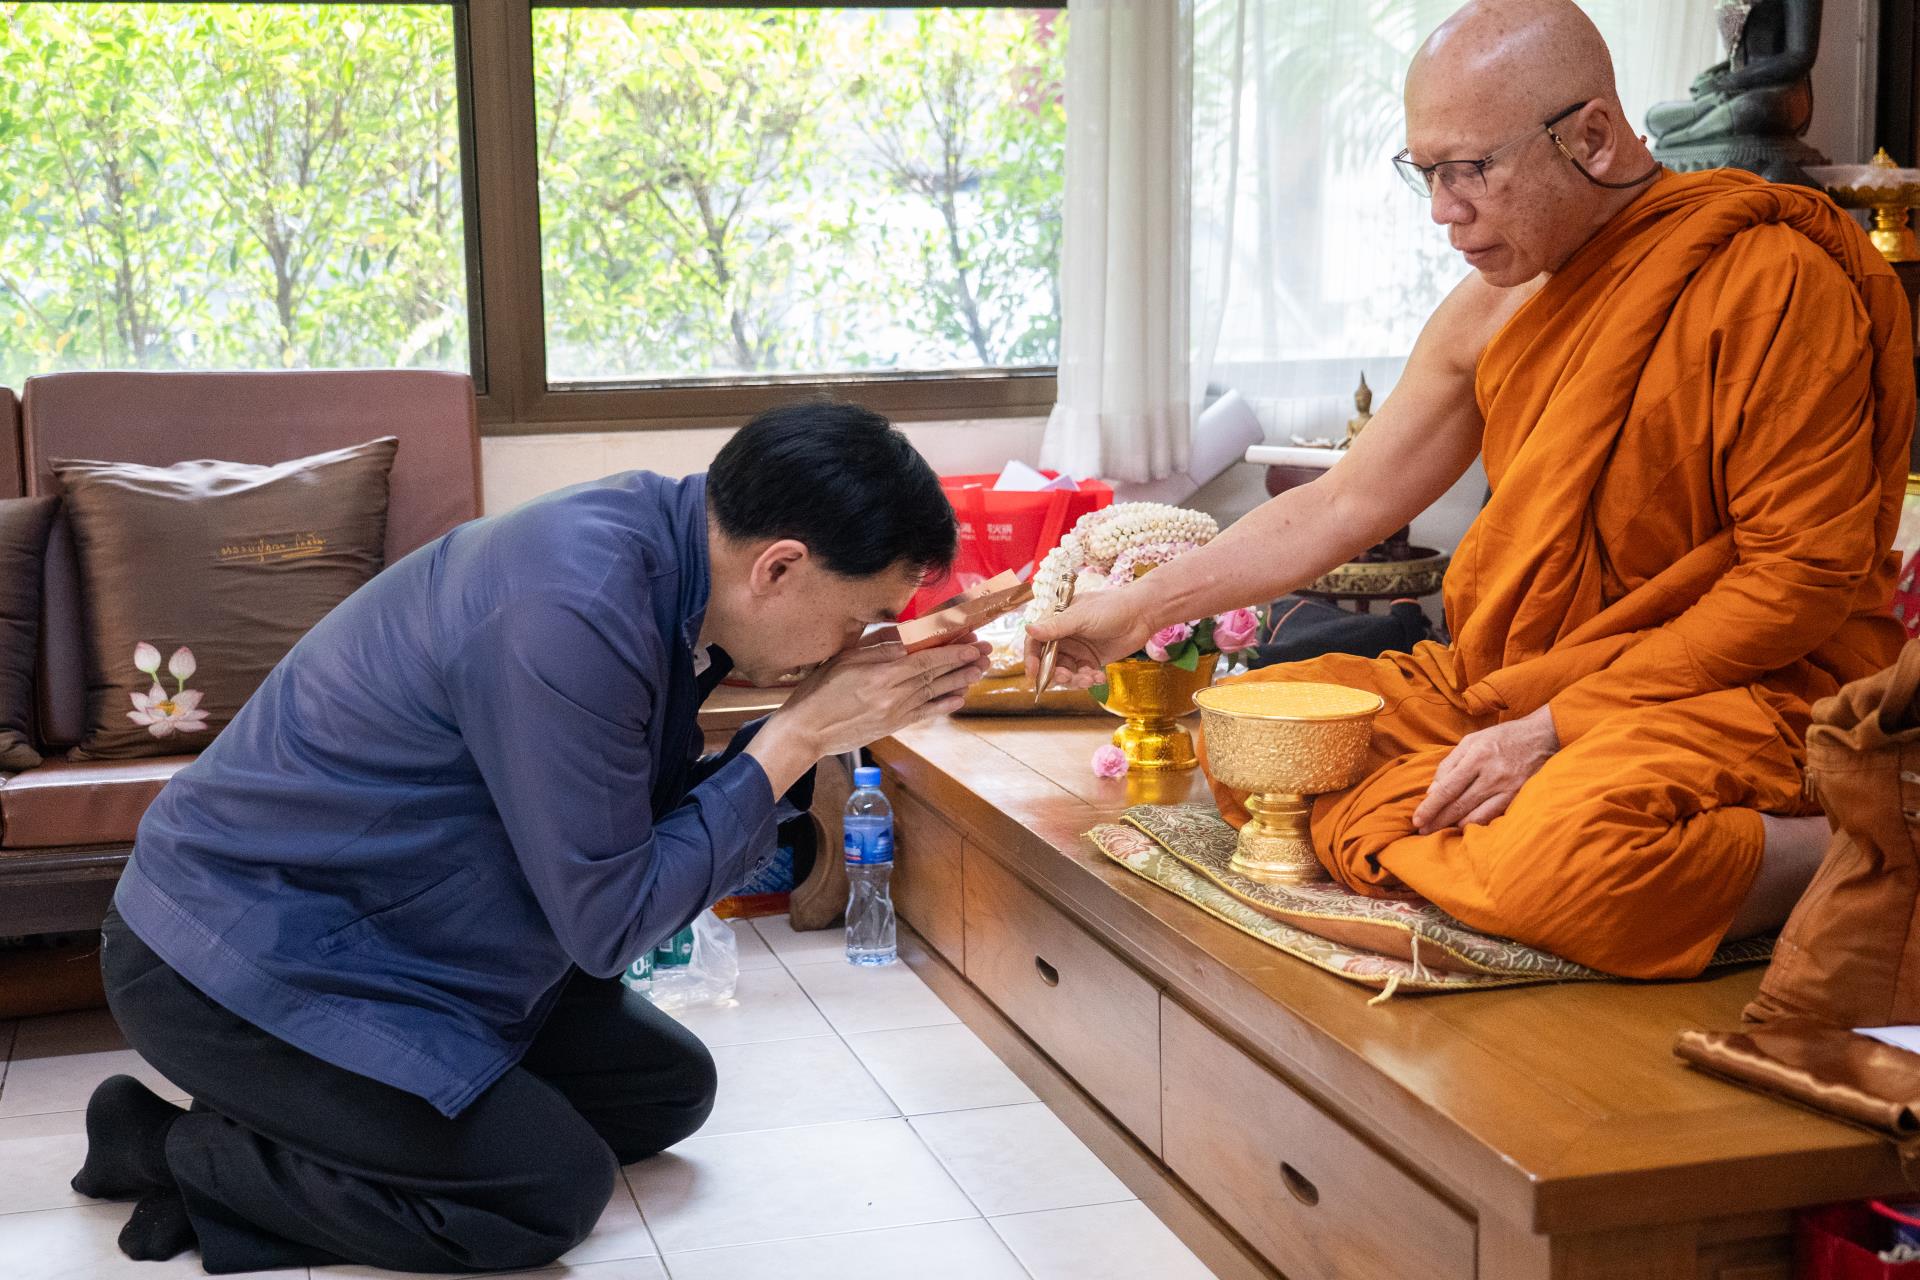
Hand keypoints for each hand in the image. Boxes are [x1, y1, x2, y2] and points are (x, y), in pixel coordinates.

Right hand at [773, 636, 991, 758]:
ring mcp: (895, 712)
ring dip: (959, 681)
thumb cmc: (819, 691)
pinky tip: (958, 698)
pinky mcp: (893, 726)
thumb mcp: (844, 658)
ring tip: (980, 671)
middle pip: (935, 675)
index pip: (926, 659)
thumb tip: (906, 637)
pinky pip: (924, 713)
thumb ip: (877, 647)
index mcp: (882, 674)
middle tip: (985, 653)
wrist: (806, 731)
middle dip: (963, 663)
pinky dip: (942, 705)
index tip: (971, 643)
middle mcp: (893, 694)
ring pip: (934, 693)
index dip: (952, 651)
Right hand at [1024, 589, 1154, 689]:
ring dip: (1074, 680)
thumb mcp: (1081, 617)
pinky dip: (1088, 680)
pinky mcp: (1091, 661)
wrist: (1142, 614)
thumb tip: (1028, 629)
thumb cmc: (1111, 607)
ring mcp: (1077, 650)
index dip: (1032, 658)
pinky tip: (1099, 677)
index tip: (1034, 673)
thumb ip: (1056, 626)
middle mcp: (1063, 637)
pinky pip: (1082, 676)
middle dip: (1056, 673)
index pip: (1035, 642)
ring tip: (1089, 679)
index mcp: (1056, 621)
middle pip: (1048, 662)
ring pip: (1065, 673)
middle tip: (1068, 678)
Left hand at [1411, 705, 1558, 834]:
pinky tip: (1462, 827)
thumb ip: (1449, 765)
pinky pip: (1492, 816)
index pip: (1448, 788)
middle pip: (1459, 804)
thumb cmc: (1502, 738)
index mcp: (1477, 756)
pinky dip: (1475, 823)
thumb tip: (1432, 792)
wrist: (1543, 736)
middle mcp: (1492, 773)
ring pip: (1475, 815)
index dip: (1431, 806)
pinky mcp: (1518, 796)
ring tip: (1438, 831)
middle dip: (1437, 820)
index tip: (1417, 819)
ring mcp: (1508, 787)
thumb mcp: (1471, 741)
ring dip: (1453, 826)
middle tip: (1421, 832)